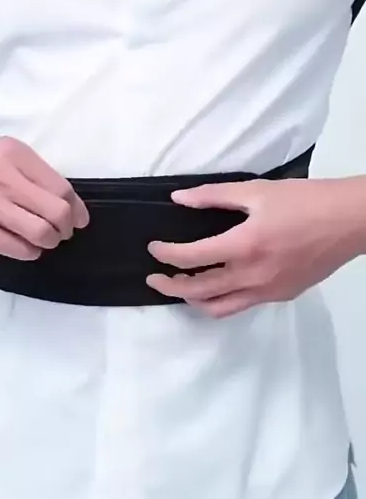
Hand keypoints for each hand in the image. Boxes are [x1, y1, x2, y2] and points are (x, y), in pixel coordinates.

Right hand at [0, 133, 88, 258]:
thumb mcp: (1, 154)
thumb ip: (31, 174)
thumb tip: (68, 205)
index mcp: (15, 155)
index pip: (62, 188)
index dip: (77, 209)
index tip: (80, 220)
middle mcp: (3, 177)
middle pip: (57, 212)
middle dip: (66, 229)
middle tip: (62, 233)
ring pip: (40, 233)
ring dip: (50, 242)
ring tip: (44, 240)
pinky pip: (17, 248)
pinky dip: (30, 251)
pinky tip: (26, 246)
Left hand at [147, 176, 365, 317]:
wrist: (349, 221)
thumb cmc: (305, 201)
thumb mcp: (256, 191)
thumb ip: (213, 196)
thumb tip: (179, 199)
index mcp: (244, 245)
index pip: (190, 258)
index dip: (165, 254)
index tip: (154, 248)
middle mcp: (252, 275)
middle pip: (198, 291)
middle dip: (169, 286)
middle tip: (154, 278)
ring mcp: (267, 291)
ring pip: (218, 307)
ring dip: (193, 300)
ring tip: (182, 287)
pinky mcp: (280, 296)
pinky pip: (241, 305)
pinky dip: (221, 300)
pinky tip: (217, 286)